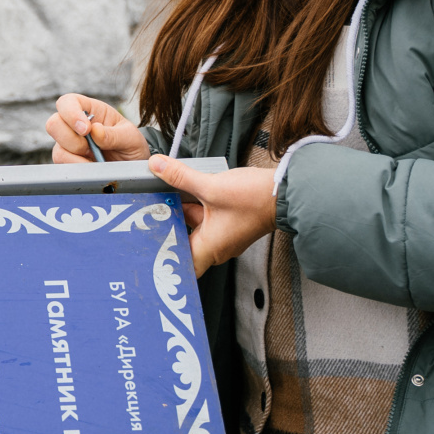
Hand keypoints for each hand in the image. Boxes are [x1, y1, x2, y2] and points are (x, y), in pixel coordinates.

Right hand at [47, 94, 149, 162]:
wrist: (132, 166)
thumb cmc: (131, 145)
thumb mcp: (131, 138)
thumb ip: (114, 134)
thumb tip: (95, 130)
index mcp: (90, 110)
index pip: (68, 102)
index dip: (71, 113)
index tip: (86, 130)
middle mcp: (74, 125)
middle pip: (54, 124)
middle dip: (72, 139)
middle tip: (91, 148)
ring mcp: (68, 143)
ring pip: (57, 148)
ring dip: (77, 157)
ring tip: (96, 159)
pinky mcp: (68, 160)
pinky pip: (62, 164)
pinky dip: (78, 168)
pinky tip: (92, 166)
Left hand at [147, 156, 275, 275]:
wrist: (284, 192)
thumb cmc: (255, 200)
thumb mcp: (211, 186)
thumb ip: (180, 176)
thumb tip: (158, 166)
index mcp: (210, 248)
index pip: (182, 267)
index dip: (165, 261)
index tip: (149, 250)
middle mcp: (216, 245)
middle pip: (183, 238)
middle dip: (168, 224)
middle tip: (149, 211)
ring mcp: (223, 233)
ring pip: (193, 223)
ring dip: (181, 208)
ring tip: (163, 191)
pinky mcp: (228, 220)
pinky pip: (205, 215)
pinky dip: (194, 203)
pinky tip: (185, 186)